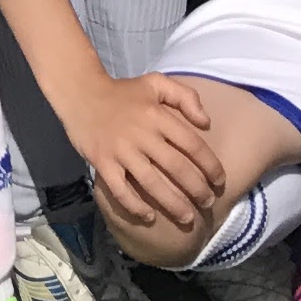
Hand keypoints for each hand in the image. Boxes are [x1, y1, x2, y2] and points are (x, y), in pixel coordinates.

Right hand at [71, 69, 225, 239]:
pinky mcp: (102, 163)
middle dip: (197, 189)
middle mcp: (142, 135)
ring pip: (152, 184)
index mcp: (157, 116)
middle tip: (208, 203)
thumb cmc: (123, 92)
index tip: (219, 181)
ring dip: (173, 204)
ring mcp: (121, 151)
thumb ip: (185, 96)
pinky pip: (121, 190)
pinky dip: (135, 206)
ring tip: (188, 218)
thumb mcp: (156, 82)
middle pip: (176, 168)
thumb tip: (206, 123)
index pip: (192, 144)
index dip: (210, 165)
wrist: (81, 93)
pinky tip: (149, 216)